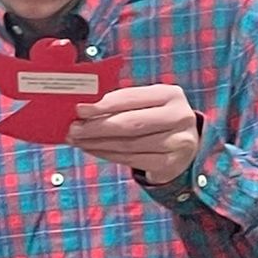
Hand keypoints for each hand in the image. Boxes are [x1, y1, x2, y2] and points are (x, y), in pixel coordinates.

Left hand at [68, 83, 199, 183]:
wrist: (184, 145)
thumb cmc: (156, 119)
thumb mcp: (146, 104)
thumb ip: (121, 104)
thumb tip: (83, 109)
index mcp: (170, 94)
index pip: (131, 98)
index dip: (103, 105)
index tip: (79, 110)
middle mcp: (179, 116)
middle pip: (130, 124)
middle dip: (96, 127)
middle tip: (73, 129)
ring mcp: (178, 142)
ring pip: (128, 144)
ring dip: (98, 143)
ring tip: (78, 141)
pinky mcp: (170, 163)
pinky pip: (132, 160)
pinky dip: (108, 155)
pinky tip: (93, 150)